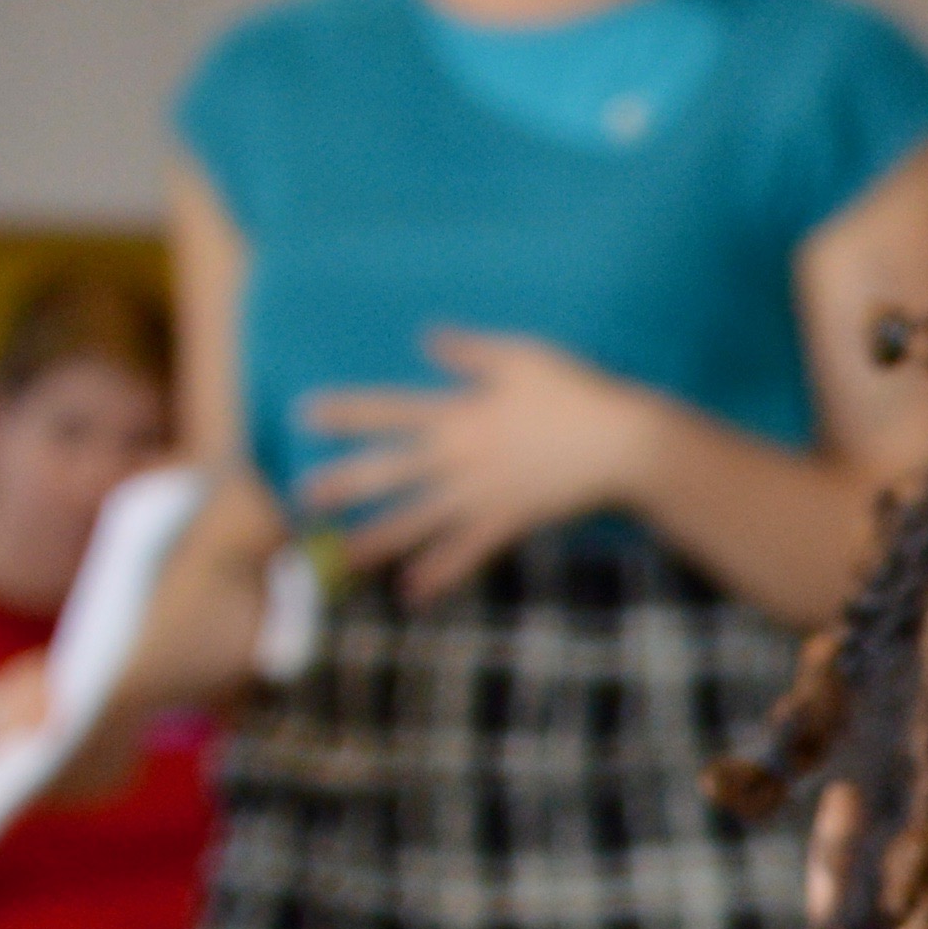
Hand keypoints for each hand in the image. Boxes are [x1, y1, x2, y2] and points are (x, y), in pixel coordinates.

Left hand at [295, 329, 666, 599]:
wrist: (624, 444)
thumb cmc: (578, 393)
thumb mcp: (524, 358)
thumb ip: (471, 351)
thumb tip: (428, 336)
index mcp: (459, 413)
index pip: (389, 411)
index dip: (346, 412)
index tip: (303, 415)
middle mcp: (460, 458)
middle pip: (389, 472)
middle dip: (344, 485)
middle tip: (303, 498)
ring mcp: (481, 494)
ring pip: (417, 520)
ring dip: (377, 539)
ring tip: (341, 557)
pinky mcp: (508, 520)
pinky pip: (466, 551)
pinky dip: (440, 573)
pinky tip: (413, 592)